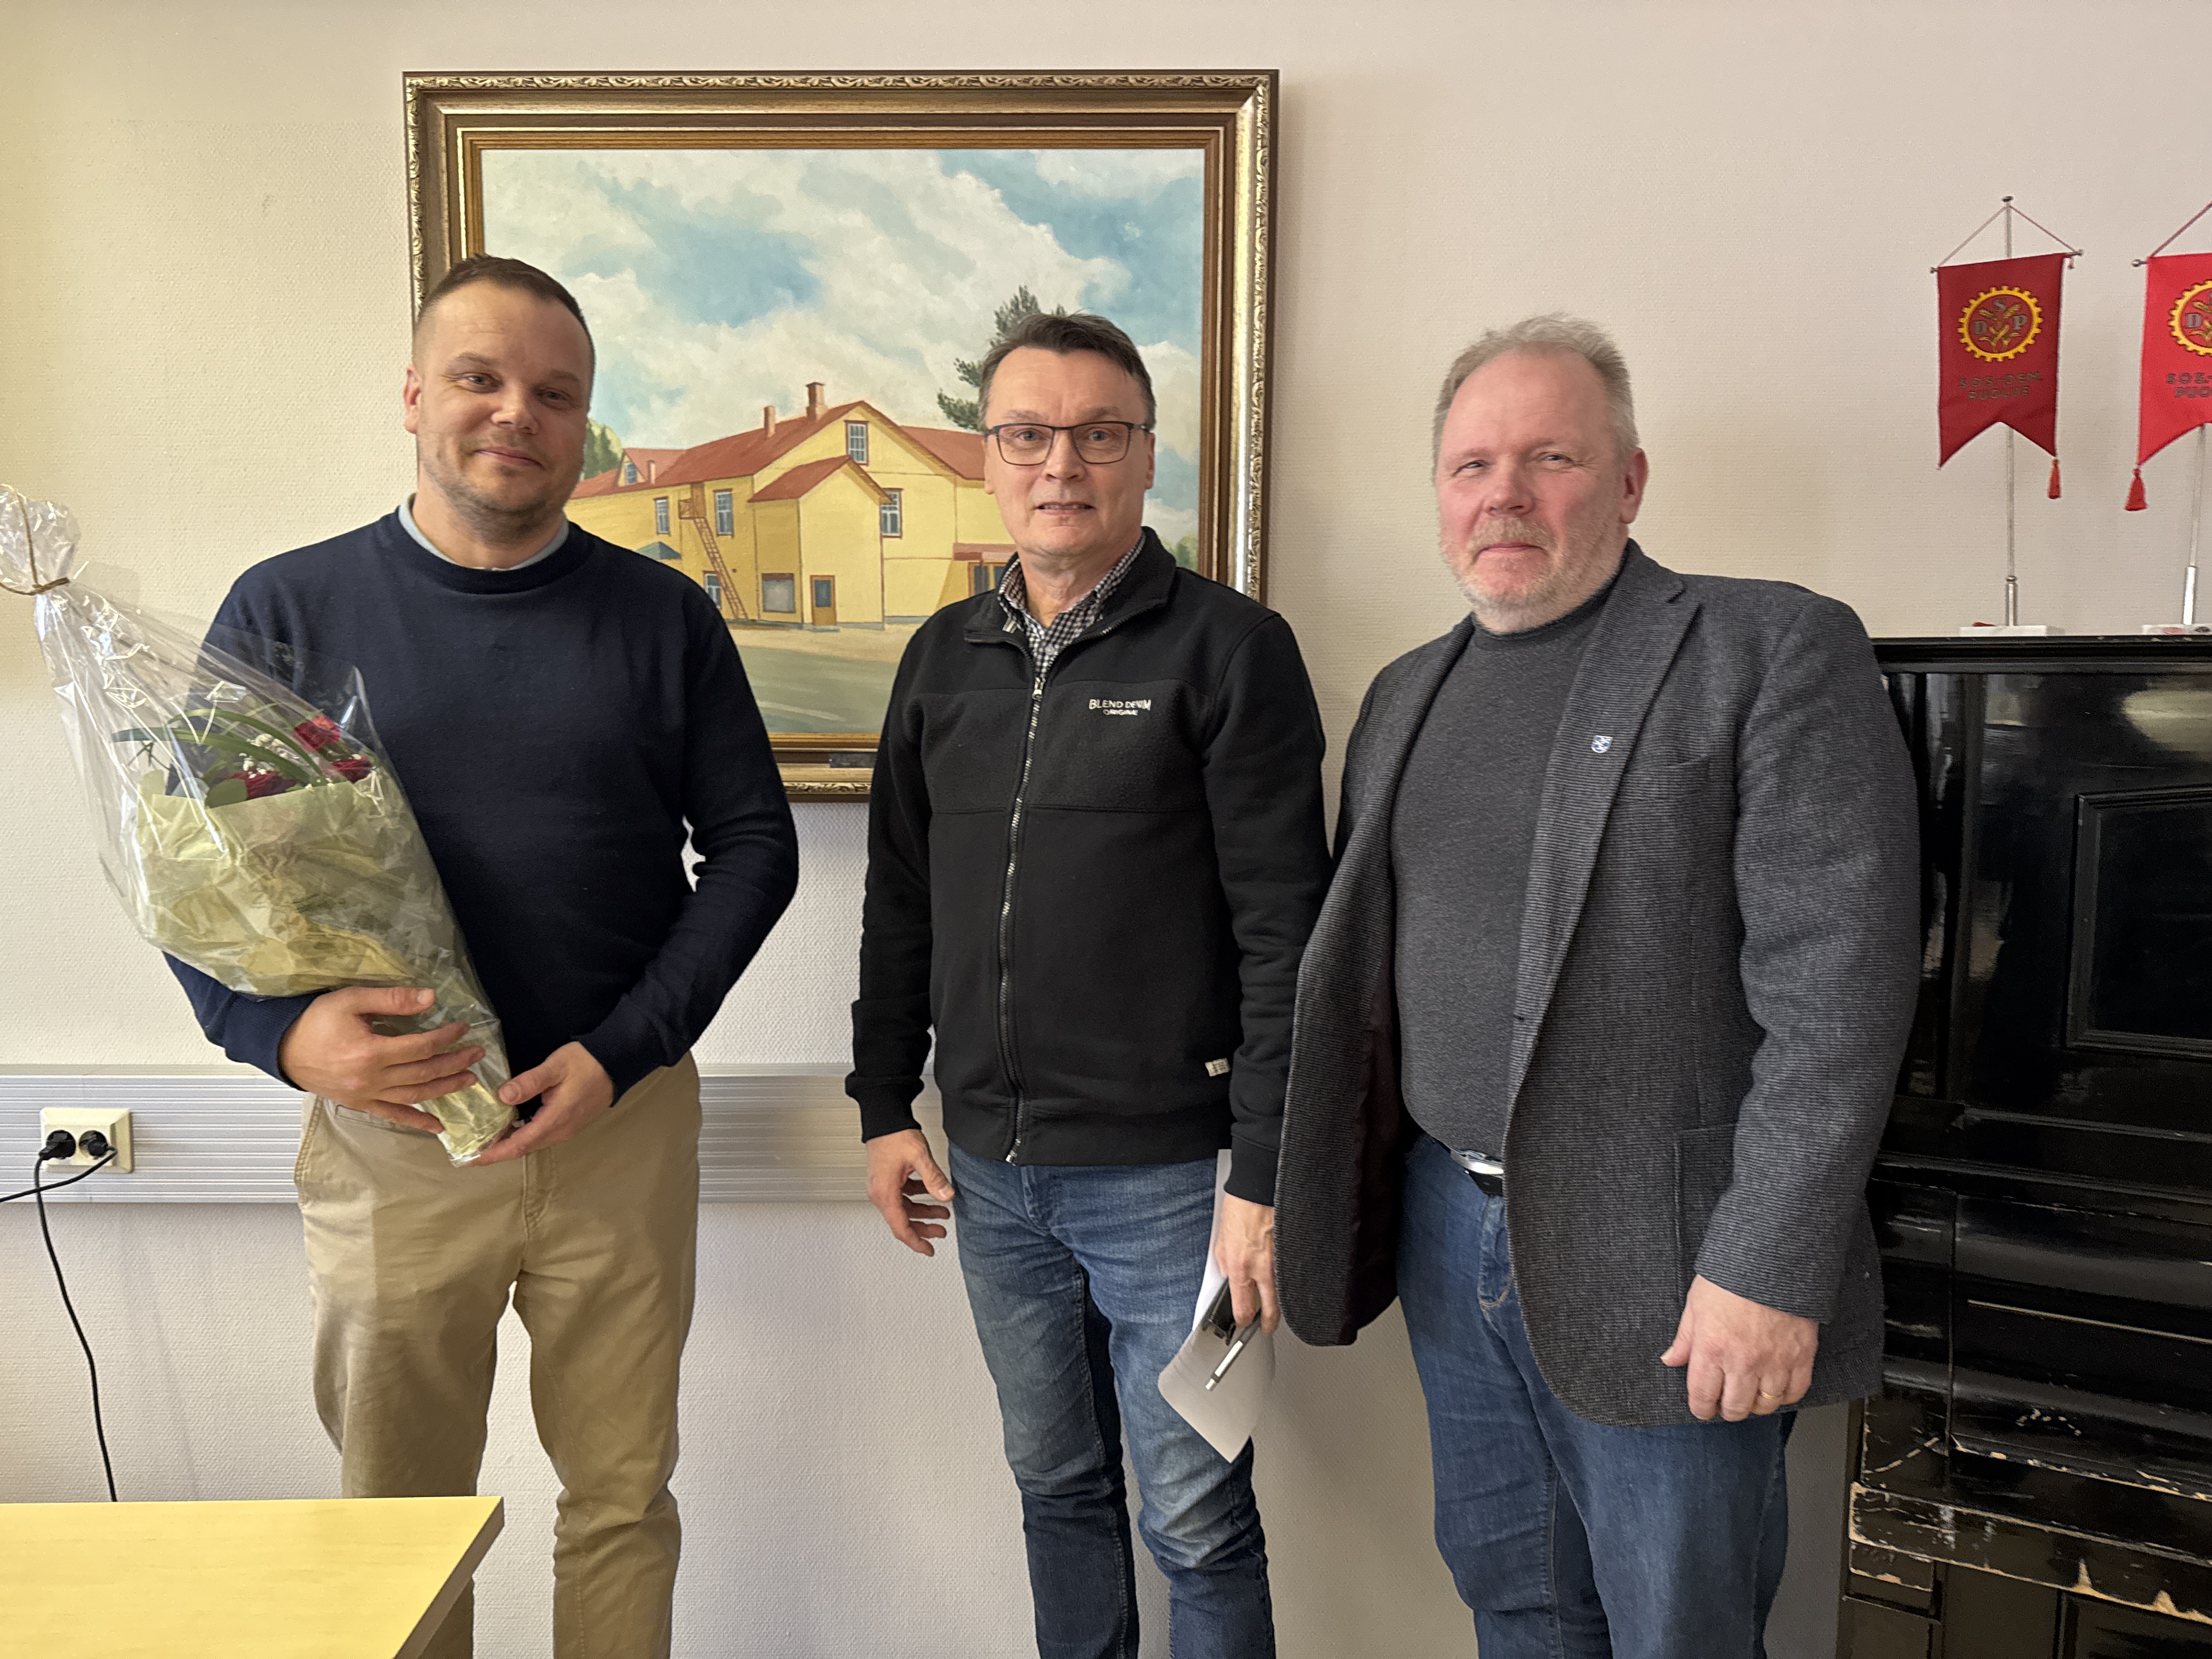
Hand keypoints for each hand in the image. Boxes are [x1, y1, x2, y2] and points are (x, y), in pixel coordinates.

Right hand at [279, 986, 482, 1131]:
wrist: (281, 1048)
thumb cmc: (314, 1021)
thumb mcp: (351, 1000)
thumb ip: (391, 999)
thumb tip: (429, 997)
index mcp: (371, 1053)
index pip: (421, 1047)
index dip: (446, 1038)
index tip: (462, 1029)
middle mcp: (371, 1079)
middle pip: (423, 1073)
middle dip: (454, 1063)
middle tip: (476, 1055)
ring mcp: (366, 1095)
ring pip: (414, 1096)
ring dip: (444, 1089)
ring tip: (469, 1080)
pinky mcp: (359, 1104)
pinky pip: (393, 1116)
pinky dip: (417, 1122)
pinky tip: (438, 1126)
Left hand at [472, 1042, 615, 1164]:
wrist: (618, 1062)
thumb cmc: (586, 1062)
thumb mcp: (556, 1066)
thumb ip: (529, 1082)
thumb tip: (502, 1096)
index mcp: (555, 1120)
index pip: (518, 1145)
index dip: (493, 1154)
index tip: (471, 1158)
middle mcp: (560, 1130)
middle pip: (523, 1148)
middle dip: (497, 1152)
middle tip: (471, 1149)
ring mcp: (567, 1128)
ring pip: (532, 1143)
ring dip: (509, 1144)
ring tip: (486, 1139)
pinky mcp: (570, 1123)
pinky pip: (541, 1136)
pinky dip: (521, 1136)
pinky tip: (510, 1127)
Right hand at [865, 1129, 954, 1255]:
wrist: (883, 1118)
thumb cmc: (894, 1135)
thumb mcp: (919, 1157)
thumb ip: (934, 1178)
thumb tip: (947, 1196)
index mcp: (885, 1193)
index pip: (901, 1228)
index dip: (916, 1242)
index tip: (928, 1250)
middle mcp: (880, 1193)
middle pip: (902, 1221)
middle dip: (923, 1228)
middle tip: (941, 1232)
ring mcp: (882, 1186)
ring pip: (903, 1209)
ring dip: (923, 1212)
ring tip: (942, 1212)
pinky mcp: (886, 1179)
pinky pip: (902, 1196)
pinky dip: (917, 1198)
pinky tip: (930, 1192)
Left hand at [1212, 1194, 1279, 1332]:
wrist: (1260, 1188)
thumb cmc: (1241, 1207)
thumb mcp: (1222, 1238)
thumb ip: (1225, 1261)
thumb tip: (1229, 1276)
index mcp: (1241, 1267)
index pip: (1243, 1308)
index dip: (1244, 1320)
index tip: (1244, 1321)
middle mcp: (1263, 1269)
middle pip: (1271, 1310)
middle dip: (1268, 1324)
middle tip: (1267, 1328)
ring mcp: (1281, 1262)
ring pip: (1284, 1294)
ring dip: (1280, 1303)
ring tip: (1277, 1309)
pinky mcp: (1293, 1252)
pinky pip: (1292, 1274)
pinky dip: (1290, 1281)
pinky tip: (1289, 1282)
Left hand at [1660, 1274, 1818, 1421]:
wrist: (1772, 1259)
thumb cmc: (1733, 1276)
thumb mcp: (1696, 1304)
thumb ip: (1684, 1338)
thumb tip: (1671, 1360)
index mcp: (1712, 1348)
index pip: (1703, 1396)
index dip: (1701, 1408)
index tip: (1702, 1408)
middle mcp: (1742, 1360)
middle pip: (1735, 1408)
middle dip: (1727, 1410)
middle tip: (1726, 1404)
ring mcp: (1774, 1361)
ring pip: (1765, 1405)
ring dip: (1755, 1405)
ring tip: (1750, 1395)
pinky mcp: (1801, 1356)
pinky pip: (1795, 1392)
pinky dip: (1785, 1397)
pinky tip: (1776, 1389)